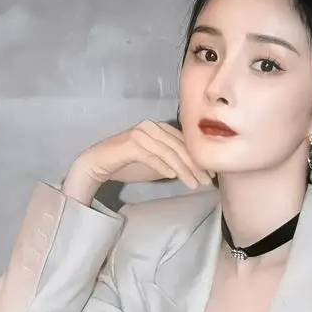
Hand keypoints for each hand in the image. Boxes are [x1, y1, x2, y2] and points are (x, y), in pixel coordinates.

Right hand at [71, 119, 215, 190]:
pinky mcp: (130, 144)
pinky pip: (151, 155)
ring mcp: (141, 133)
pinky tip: (172, 176)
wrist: (99, 163)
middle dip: (195, 166)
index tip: (211, 175)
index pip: (185, 143)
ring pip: (168, 152)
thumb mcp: (156, 164)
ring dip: (184, 169)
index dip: (199, 159)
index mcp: (160, 128)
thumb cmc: (128, 164)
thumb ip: (173, 163)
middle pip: (180, 146)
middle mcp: (152, 127)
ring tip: (194, 184)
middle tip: (207, 182)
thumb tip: (195, 172)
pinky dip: (163, 166)